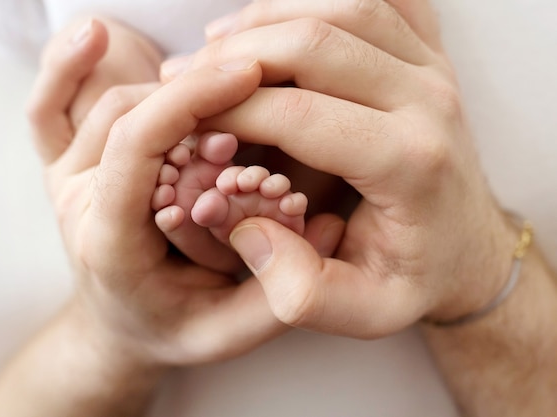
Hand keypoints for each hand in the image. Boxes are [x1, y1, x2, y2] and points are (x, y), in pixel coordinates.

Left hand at [28, 32, 299, 363]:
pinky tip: (96, 34)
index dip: (191, 100)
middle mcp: (78, 203)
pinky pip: (48, 107)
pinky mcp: (64, 168)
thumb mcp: (227, 334)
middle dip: (195, 96)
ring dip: (172, 88)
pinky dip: (65, 65)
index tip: (247, 74)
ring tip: (225, 88)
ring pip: (110, 103)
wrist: (117, 331)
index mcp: (111, 242)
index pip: (138, 146)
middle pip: (130, 116)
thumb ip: (276, 295)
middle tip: (253, 92)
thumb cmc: (172, 330)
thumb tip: (323, 227)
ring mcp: (64, 182)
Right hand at [164, 0, 519, 337]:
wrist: (465, 246)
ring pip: (344, 7)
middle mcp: (429, 103)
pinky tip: (280, 19)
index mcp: (409, 164)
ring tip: (218, 45)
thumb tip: (247, 230)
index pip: (300, 113)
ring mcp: (434, 70)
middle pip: (317, 42)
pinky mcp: (430, 57)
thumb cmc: (413, 275)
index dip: (230, 111)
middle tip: (190, 76)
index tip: (188, 123)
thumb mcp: (362, 310)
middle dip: (237, 55)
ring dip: (270, 17)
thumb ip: (301, 291)